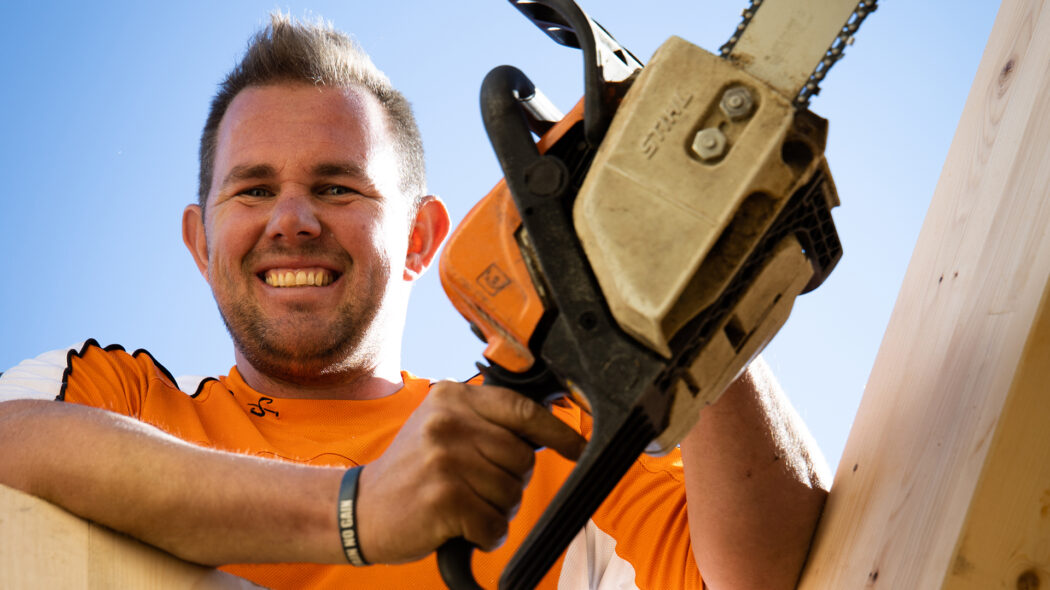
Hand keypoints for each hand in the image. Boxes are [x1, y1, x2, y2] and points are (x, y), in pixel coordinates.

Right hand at [354, 381, 585, 563]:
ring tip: (464, 504)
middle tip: (479, 487)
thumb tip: (547, 432)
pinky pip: (495, 524)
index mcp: (452, 396)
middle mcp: (448, 422)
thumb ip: (485, 422)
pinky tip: (461, 526)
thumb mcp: (441, 428)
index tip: (575, 447)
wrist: (361, 509)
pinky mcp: (443, 498)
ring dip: (497, 510)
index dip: (556, 432)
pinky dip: (485, 534)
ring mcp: (445, 459)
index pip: (521, 409)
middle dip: (511, 481)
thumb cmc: (411, 471)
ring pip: (512, 492)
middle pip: (522, 457)